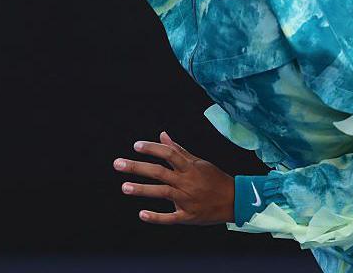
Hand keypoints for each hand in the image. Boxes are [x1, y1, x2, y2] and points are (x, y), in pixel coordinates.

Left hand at [113, 131, 233, 224]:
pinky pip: (171, 217)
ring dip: (142, 189)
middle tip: (117, 164)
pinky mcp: (189, 216)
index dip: (152, 149)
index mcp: (189, 167)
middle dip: (137, 167)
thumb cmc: (214, 178)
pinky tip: (142, 214)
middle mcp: (187, 182)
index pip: (168, 154)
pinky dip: (157, 217)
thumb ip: (178, 150)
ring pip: (162, 193)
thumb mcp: (198, 162)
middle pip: (159, 172)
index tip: (136, 146)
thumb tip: (162, 135)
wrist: (235, 201)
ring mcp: (187, 199)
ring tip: (124, 187)